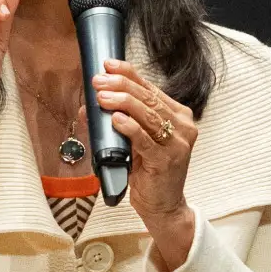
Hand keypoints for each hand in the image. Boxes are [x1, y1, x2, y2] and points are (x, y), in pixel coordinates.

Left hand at [93, 61, 197, 269]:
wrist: (163, 206)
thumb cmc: (149, 172)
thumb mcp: (134, 141)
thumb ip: (118, 121)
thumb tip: (88, 107)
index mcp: (178, 116)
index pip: (151, 88)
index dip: (129, 74)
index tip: (108, 65)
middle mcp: (182, 127)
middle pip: (149, 98)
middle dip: (121, 86)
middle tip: (98, 81)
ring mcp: (178, 144)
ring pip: (148, 114)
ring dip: (122, 102)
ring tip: (102, 96)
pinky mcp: (167, 160)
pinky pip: (145, 139)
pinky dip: (129, 127)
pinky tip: (116, 119)